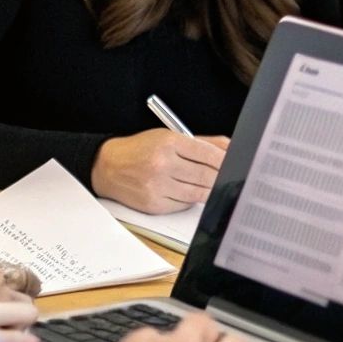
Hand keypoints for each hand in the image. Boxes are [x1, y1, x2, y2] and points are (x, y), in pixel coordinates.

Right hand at [91, 130, 230, 213]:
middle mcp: (163, 164)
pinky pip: (184, 205)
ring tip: (211, 184)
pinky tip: (189, 191)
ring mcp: (158, 186)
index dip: (226, 161)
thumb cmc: (141, 150)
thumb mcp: (169, 136)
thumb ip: (203, 142)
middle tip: (227, 177)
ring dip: (208, 190)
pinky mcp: (154, 204)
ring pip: (198, 193)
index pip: (209, 154)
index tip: (234, 164)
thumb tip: (230, 148)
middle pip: (206, 176)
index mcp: (169, 143)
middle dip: (221, 177)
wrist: (107, 167)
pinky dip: (190, 199)